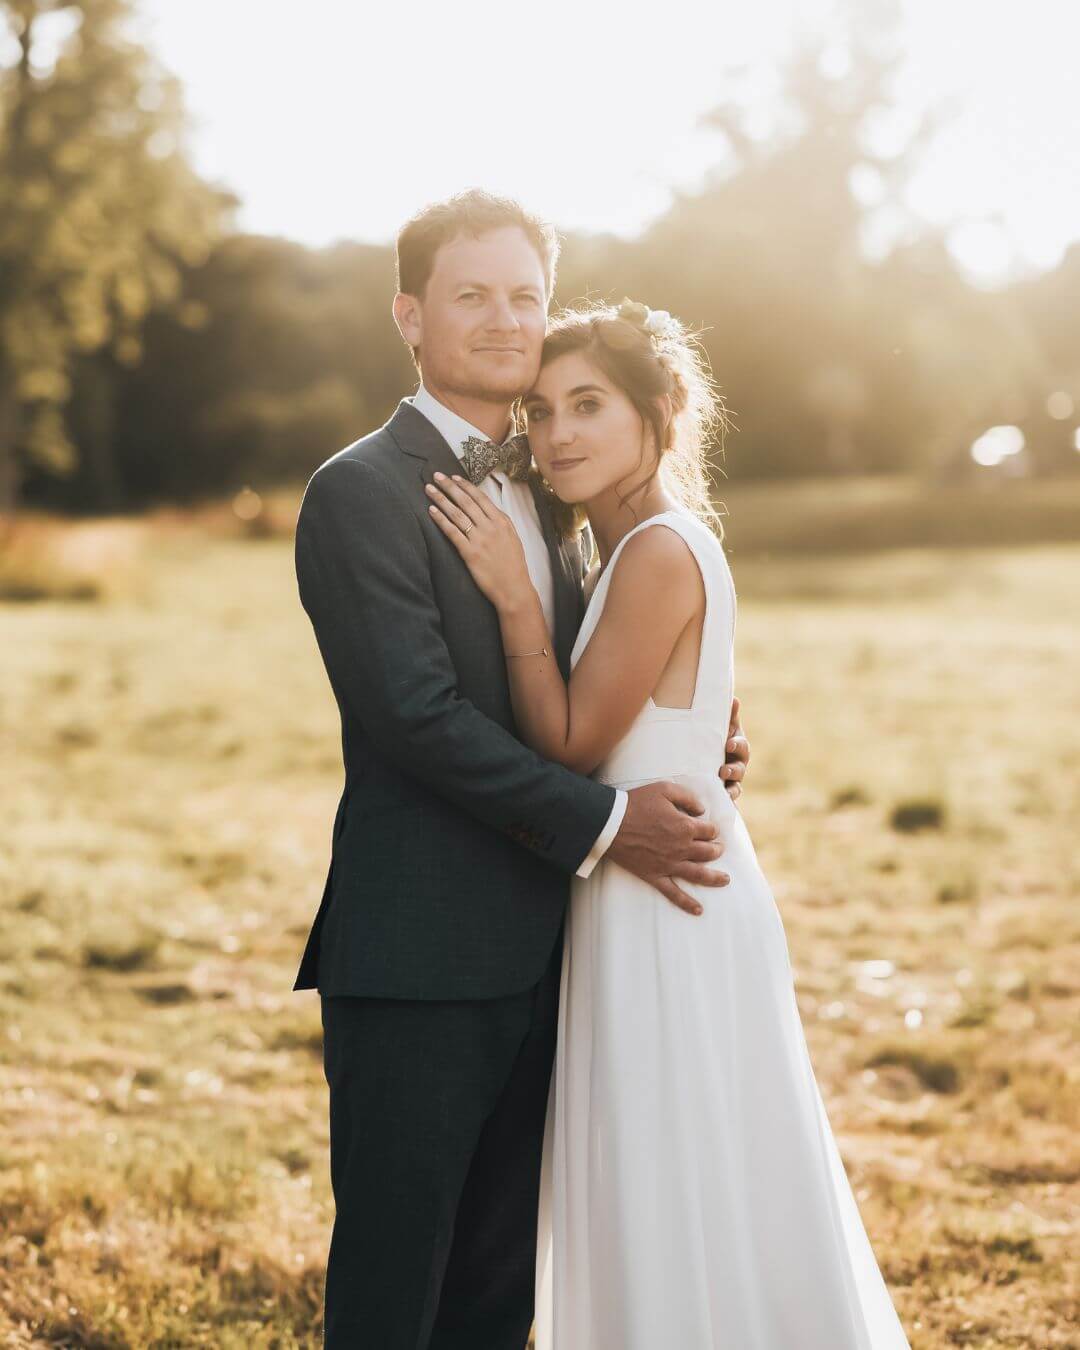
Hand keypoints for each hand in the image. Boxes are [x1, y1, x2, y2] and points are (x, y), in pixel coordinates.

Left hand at [425, 473, 533, 609]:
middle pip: (466, 501)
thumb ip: (500, 522)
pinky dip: (441, 520)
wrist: (514, 588)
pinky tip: (431, 511)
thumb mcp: (512, 538)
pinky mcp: (470, 553)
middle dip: (449, 486)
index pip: (480, 498)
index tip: (454, 477)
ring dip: (441, 499)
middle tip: (436, 476)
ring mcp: (479, 539)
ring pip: (457, 513)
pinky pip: (452, 532)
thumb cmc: (513, 566)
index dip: (465, 486)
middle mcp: (490, 527)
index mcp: (502, 521)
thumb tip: (487, 510)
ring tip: (429, 489)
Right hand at [607, 781, 729, 915]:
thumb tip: (702, 810)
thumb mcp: (665, 789)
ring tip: (725, 880)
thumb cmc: (636, 803)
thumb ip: (688, 797)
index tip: (709, 828)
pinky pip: (673, 893)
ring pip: (699, 875)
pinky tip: (698, 910)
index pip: (709, 831)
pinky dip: (687, 903)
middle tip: (718, 849)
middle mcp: (682, 848)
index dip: (712, 829)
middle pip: (709, 852)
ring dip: (715, 878)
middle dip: (717, 850)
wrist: (610, 823)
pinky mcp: (655, 876)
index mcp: (685, 827)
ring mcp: (669, 865)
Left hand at [718, 694, 748, 801]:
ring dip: (731, 789)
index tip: (729, 743)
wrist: (700, 759)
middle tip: (723, 771)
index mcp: (736, 747)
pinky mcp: (723, 794)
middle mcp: (737, 765)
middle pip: (740, 768)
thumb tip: (735, 699)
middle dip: (733, 770)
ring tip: (722, 793)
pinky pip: (727, 801)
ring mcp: (731, 781)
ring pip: (736, 787)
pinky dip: (726, 803)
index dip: (737, 744)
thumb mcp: (720, 727)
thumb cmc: (713, 739)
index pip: (741, 745)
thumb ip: (728, 716)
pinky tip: (721, 805)